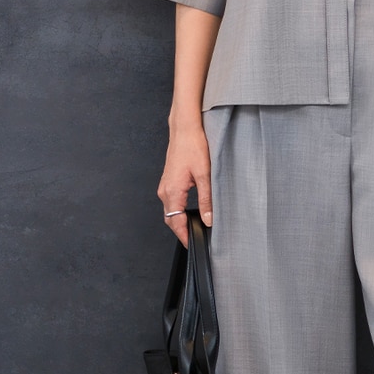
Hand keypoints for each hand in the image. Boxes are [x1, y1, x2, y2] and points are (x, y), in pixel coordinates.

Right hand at [158, 121, 211, 246]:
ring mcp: (165, 186)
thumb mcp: (205, 175)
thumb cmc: (193, 147)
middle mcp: (165, 191)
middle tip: (195, 239)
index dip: (184, 235)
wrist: (184, 129)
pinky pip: (170, 202)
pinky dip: (178, 211)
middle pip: (170, 219)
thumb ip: (206, 200)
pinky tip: (189, 213)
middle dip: (181, 231)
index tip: (192, 244)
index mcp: (172, 192)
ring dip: (179, 221)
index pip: (176, 222)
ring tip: (193, 229)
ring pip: (169, 211)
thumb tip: (208, 219)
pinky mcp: (168, 181)